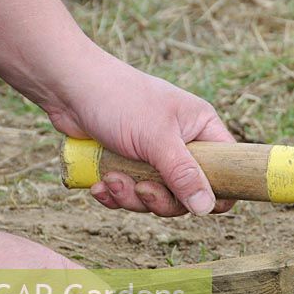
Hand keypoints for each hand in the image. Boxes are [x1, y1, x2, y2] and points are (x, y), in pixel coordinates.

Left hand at [0, 0, 233, 215]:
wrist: (65, 85)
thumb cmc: (118, 99)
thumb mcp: (157, 138)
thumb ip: (184, 174)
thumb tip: (207, 209)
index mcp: (202, 130)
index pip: (227, 169)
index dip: (218, 192)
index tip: (198, 204)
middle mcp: (183, 145)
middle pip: (189, 194)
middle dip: (161, 199)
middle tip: (142, 189)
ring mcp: (155, 157)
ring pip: (158, 198)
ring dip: (132, 197)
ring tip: (111, 180)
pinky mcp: (129, 166)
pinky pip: (132, 195)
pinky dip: (115, 195)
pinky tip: (100, 184)